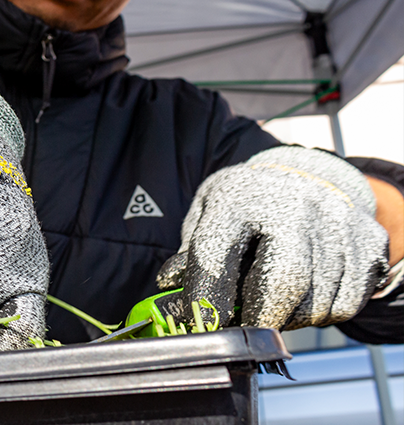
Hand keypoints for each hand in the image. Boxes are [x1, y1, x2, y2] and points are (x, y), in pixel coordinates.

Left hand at [157, 146, 388, 330]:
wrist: (306, 176)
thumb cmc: (248, 203)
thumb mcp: (208, 213)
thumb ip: (190, 252)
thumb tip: (170, 286)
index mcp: (240, 197)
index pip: (216, 255)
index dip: (206, 298)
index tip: (202, 324)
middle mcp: (294, 206)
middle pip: (283, 281)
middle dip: (260, 319)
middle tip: (246, 331)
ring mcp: (336, 224)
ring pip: (315, 302)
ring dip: (289, 319)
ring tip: (273, 302)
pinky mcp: (367, 244)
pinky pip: (344, 305)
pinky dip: (320, 314)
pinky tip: (306, 294)